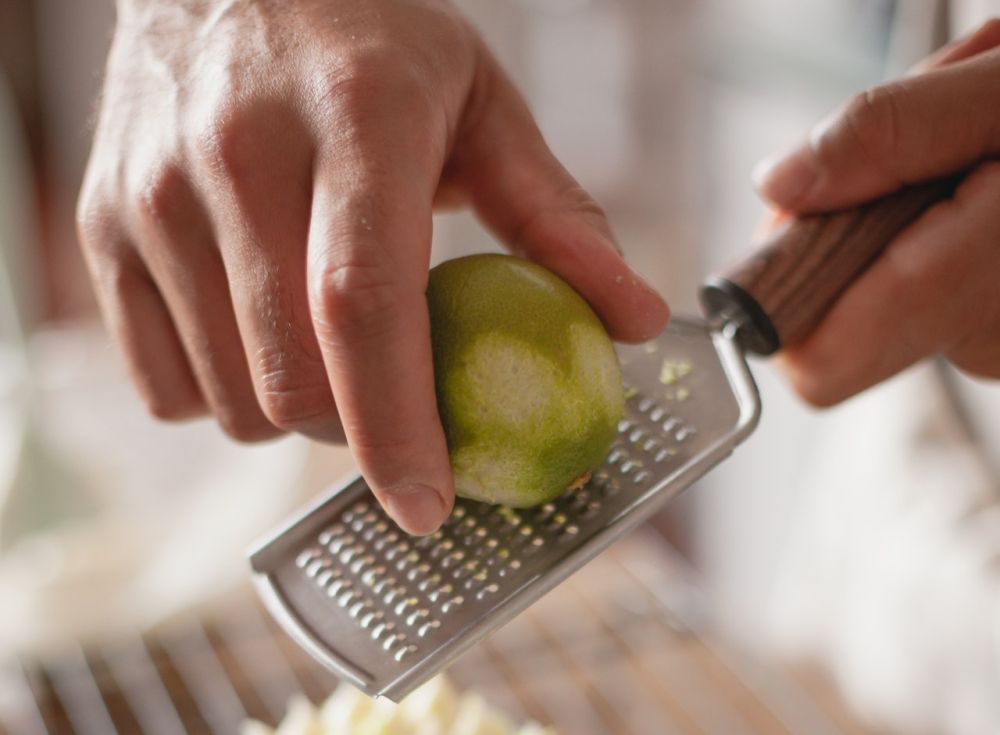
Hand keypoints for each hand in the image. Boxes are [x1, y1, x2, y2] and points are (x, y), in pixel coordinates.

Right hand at [77, 0, 668, 533]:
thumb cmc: (369, 43)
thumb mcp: (482, 107)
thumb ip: (558, 218)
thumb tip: (636, 322)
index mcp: (355, 117)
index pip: (364, 304)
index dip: (398, 427)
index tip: (430, 506)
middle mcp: (235, 154)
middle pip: (291, 378)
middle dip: (357, 432)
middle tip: (398, 403)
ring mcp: (152, 194)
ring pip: (228, 399)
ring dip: (297, 411)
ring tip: (327, 347)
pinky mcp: (102, 228)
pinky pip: (163, 386)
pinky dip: (223, 395)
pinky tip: (258, 335)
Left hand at [752, 19, 999, 406]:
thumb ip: (890, 133)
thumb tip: (780, 187)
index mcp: (987, 282)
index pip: (822, 363)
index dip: (782, 298)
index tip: (800, 218)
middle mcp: (996, 341)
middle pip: (843, 326)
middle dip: (849, 237)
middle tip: (911, 158)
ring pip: (889, 308)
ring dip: (900, 229)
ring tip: (975, 161)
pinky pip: (936, 303)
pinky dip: (939, 243)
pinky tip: (992, 195)